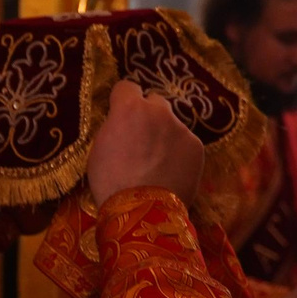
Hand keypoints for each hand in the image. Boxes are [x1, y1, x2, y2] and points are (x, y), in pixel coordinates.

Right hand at [87, 81, 203, 205]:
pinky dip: (179, 155)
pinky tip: (171, 173)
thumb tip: (121, 124)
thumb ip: (113, 127)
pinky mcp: (197, 147)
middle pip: (155, 102)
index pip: (128, 86)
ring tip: (158, 164)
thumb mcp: (99, 149)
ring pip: (172, 126)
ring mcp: (181, 128)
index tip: (123, 114)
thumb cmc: (111, 183)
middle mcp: (159, 111)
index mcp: (129, 108)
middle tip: (143, 140)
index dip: (124, 101)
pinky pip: (185, 144)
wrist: (142, 211)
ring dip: (165, 137)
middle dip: (149, 116)